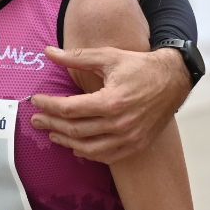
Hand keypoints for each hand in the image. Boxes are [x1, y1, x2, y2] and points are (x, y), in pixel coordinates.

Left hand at [30, 47, 189, 162]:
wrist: (173, 80)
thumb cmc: (139, 66)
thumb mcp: (108, 56)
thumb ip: (76, 57)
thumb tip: (48, 52)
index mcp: (111, 101)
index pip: (69, 109)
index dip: (49, 105)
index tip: (36, 101)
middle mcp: (119, 124)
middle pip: (75, 130)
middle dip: (51, 124)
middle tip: (36, 119)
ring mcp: (128, 138)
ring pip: (88, 148)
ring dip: (66, 142)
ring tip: (52, 133)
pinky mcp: (135, 145)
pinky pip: (105, 157)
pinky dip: (87, 153)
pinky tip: (76, 147)